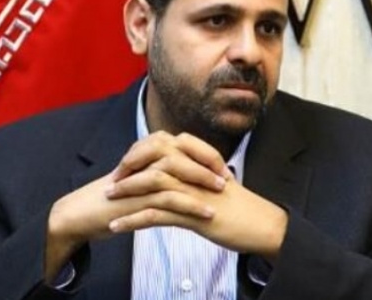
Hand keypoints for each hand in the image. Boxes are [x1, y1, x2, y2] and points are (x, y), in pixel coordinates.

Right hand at [44, 131, 239, 279]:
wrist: (85, 212)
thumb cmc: (114, 198)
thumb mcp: (142, 181)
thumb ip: (163, 172)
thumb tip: (191, 174)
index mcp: (147, 149)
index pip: (185, 143)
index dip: (207, 155)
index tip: (226, 170)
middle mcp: (144, 156)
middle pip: (183, 151)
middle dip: (209, 165)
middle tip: (229, 179)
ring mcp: (139, 175)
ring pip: (177, 171)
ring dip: (202, 183)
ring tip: (222, 196)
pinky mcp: (136, 196)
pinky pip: (168, 196)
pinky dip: (191, 204)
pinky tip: (207, 214)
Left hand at [106, 133, 288, 260]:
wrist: (263, 225)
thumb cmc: (240, 206)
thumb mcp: (214, 182)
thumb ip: (195, 172)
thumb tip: (176, 171)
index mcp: (199, 159)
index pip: (162, 144)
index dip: (140, 152)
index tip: (125, 164)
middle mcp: (194, 170)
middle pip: (152, 157)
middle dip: (128, 168)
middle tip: (111, 181)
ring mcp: (193, 190)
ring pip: (151, 183)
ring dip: (125, 192)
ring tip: (108, 200)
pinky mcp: (193, 214)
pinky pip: (155, 214)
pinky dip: (132, 220)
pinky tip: (117, 227)